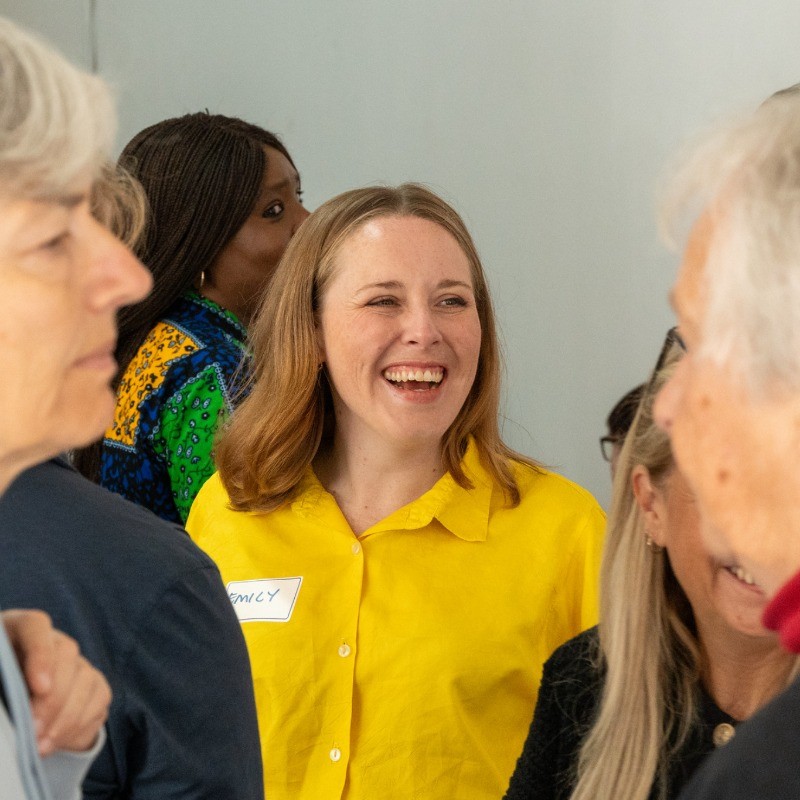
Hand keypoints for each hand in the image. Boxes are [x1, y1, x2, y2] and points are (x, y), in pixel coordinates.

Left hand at [3, 609, 110, 755]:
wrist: (11, 702)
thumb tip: (6, 703)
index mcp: (19, 629)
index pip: (35, 626)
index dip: (40, 655)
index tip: (39, 688)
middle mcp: (54, 640)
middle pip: (66, 653)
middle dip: (52, 698)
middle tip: (33, 731)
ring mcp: (77, 661)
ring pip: (86, 678)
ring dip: (65, 718)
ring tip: (40, 747)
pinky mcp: (94, 684)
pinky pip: (99, 699)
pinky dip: (78, 725)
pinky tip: (55, 743)